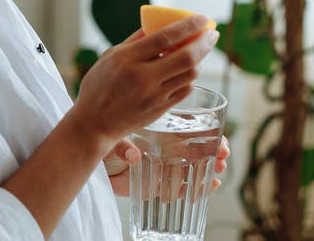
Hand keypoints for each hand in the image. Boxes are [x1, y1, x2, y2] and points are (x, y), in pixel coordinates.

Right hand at [66, 14, 217, 150]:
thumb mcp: (110, 56)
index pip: (165, 38)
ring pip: (190, 74)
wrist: (94, 123)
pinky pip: (185, 89)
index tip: (202, 18)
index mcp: (127, 59)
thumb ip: (135, 40)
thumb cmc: (99, 86)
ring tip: (199, 50)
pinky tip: (186, 70)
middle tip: (212, 33)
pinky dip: (190, 77)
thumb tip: (159, 24)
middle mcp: (143, 77)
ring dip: (199, 59)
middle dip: (204, 42)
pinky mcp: (161, 109)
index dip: (188, 26)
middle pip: (186, 57)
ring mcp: (154, 95)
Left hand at [104, 136, 231, 196]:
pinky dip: (194, 188)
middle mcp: (164, 145)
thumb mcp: (112, 138)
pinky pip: (178, 187)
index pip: (188, 125)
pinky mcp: (156, 184)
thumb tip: (133, 156)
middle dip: (214, 150)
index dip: (207, 128)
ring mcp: (162, 165)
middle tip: (223, 157)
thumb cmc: (103, 141)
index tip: (218, 135)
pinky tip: (208, 187)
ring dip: (209, 168)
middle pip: (196, 146)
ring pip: (192, 167)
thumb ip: (122, 146)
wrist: (90, 160)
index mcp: (158, 128)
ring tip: (218, 171)